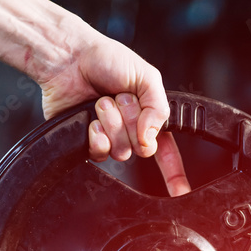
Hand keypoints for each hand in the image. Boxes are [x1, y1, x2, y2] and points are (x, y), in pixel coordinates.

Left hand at [38, 35, 190, 195]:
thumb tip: (150, 138)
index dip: (175, 173)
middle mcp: (129, 130)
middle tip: (121, 97)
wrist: (70, 59)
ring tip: (102, 101)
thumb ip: (158, 108)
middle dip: (132, 121)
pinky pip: (100, 153)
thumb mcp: (147, 76)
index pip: (167, 150)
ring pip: (121, 151)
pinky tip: (91, 119)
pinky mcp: (87, 142)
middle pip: (143, 149)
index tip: (181, 191)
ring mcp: (108, 137)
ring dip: (112, 123)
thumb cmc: (106, 59)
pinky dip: (97, 134)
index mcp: (148, 115)